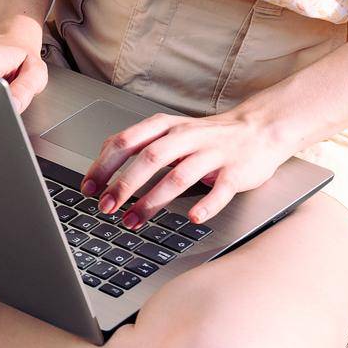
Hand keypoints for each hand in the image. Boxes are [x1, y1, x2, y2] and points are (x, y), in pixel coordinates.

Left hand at [80, 107, 301, 227]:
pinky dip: (207, 204)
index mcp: (165, 127)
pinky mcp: (235, 171)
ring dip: (153, 200)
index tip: (89, 188)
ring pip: (179, 176)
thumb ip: (139, 145)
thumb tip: (101, 166)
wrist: (259, 129)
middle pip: (150, 158)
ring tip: (134, 220)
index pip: (126, 142)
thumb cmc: (208, 136)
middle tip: (107, 207)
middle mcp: (186, 137)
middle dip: (124, 184)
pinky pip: (220, 189)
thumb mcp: (169, 132)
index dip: (104, 165)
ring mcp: (212, 153)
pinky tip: (194, 218)